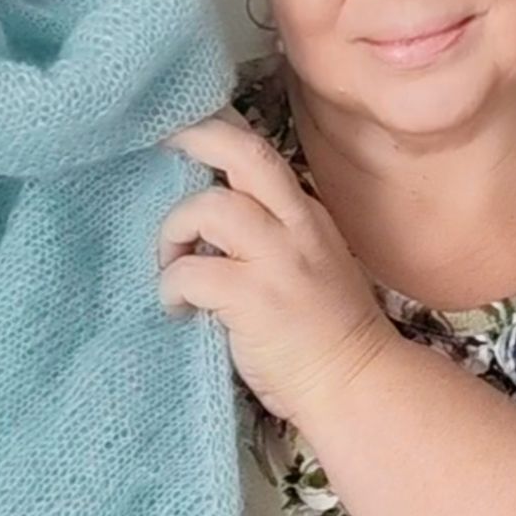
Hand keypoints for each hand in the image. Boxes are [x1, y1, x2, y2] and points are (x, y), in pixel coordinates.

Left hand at [158, 109, 401, 427]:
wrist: (353, 384)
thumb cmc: (323, 332)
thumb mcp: (306, 262)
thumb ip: (268, 232)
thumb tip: (203, 213)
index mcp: (306, 213)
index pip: (261, 152)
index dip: (218, 131)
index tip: (184, 134)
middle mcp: (298, 225)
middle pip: (245, 153)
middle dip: (196, 139)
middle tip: (162, 151)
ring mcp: (279, 259)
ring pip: (210, 206)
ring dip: (174, 229)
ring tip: (171, 262)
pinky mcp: (255, 298)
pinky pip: (192, 271)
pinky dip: (171, 287)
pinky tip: (177, 308)